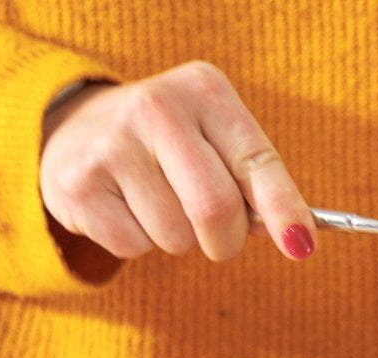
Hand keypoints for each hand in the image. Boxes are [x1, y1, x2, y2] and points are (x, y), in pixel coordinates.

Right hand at [40, 61, 314, 261]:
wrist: (75, 131)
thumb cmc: (168, 147)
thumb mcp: (213, 141)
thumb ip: (251, 183)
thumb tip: (294, 237)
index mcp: (204, 90)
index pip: (256, 161)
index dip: (284, 208)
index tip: (302, 247)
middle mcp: (157, 107)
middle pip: (215, 207)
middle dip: (225, 240)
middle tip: (218, 239)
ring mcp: (112, 144)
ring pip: (175, 236)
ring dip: (176, 240)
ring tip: (155, 204)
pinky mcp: (78, 184)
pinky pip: (133, 247)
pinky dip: (138, 244)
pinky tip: (123, 208)